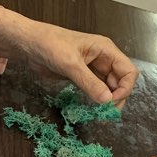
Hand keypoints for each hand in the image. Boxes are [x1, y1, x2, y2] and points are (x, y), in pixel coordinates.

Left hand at [0, 8, 138, 106]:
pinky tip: (92, 107)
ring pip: (110, 87)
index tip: (112, 101)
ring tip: (100, 112)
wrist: (28, 44)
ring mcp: (94, 68)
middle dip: (117, 97)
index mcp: (105, 49)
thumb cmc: (49, 44)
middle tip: (106, 112)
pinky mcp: (83, 76)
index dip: (125, 87)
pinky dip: (97, 99)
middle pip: (121, 81)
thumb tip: (107, 101)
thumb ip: (89, 83)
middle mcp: (103, 58)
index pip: (128, 71)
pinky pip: (97, 89)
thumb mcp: (70, 64)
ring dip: (107, 100)